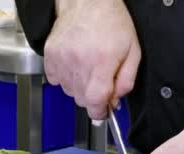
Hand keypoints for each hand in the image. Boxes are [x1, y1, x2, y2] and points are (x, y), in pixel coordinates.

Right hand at [45, 0, 140, 118]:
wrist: (88, 1)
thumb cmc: (111, 22)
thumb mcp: (133, 51)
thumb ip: (126, 80)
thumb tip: (115, 100)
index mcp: (101, 62)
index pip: (94, 102)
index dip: (99, 112)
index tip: (102, 111)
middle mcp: (79, 62)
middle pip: (82, 99)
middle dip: (92, 97)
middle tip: (100, 82)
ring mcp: (62, 59)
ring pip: (69, 91)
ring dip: (79, 87)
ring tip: (87, 68)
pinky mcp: (50, 54)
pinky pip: (55, 80)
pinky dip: (65, 78)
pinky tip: (74, 65)